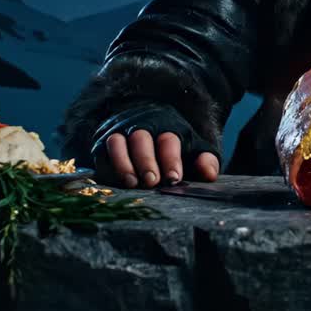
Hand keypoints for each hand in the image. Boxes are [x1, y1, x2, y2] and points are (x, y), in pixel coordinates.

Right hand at [103, 129, 219, 187]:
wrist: (145, 126)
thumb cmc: (174, 149)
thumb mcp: (194, 152)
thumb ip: (205, 161)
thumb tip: (209, 174)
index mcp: (169, 127)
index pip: (168, 140)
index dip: (171, 159)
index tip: (174, 177)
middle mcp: (143, 126)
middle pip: (142, 139)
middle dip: (146, 161)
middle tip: (151, 182)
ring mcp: (121, 132)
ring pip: (118, 142)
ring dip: (123, 163)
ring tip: (131, 184)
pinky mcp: (103, 142)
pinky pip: (101, 151)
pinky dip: (106, 166)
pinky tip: (114, 182)